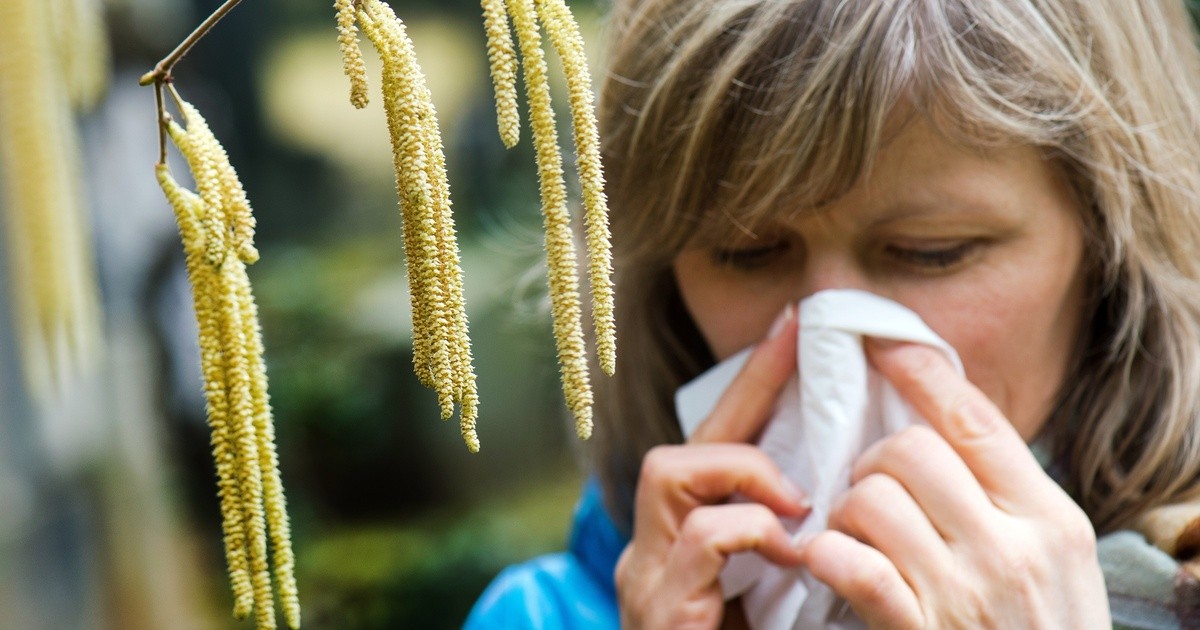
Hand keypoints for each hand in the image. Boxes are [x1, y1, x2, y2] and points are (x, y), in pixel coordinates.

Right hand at [615, 306, 810, 628]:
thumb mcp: (788, 591)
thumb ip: (802, 540)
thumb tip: (852, 487)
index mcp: (696, 540)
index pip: (722, 441)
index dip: (759, 379)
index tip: (802, 324)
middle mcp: (658, 549)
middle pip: (684, 442)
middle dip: (746, 402)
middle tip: (805, 370)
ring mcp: (650, 578)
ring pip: (670, 471)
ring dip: (745, 474)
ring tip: (797, 504)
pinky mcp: (656, 608)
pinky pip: (698, 539)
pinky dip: (748, 531)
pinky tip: (789, 550)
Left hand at [801, 340, 1109, 627]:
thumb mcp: (1053, 564)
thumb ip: (1006, 500)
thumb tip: (942, 424)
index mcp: (1051, 520)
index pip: (976, 420)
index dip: (921, 371)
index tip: (881, 343)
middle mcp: (1013, 548)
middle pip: (911, 450)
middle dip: (872, 461)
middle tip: (868, 489)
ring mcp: (966, 595)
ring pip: (872, 499)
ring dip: (844, 512)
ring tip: (850, 535)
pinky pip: (856, 566)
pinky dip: (828, 556)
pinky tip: (825, 562)